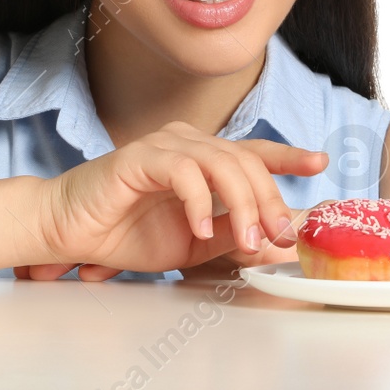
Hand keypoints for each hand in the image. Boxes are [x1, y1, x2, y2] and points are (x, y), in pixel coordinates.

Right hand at [21, 121, 328, 279]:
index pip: (254, 152)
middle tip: (279, 237)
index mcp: (203, 161)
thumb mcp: (194, 244)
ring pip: (223, 163)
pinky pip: (184, 171)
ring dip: (242, 205)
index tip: (320, 163)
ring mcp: (165, 146)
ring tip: (246, 241)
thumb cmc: (125, 232)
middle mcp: (188, 144)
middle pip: (247, 161)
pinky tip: (201, 230)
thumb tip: (280, 239)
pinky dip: (200, 202)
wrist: (69, 231)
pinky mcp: (141, 157)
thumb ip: (234, 236)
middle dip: (270, 201)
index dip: (288, 156)